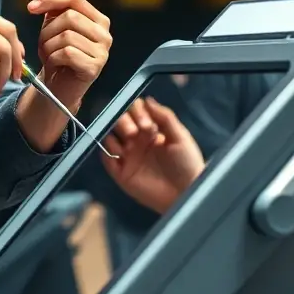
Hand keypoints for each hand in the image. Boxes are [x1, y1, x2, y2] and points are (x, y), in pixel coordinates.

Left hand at [27, 0, 111, 110]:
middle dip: (48, 30)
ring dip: (48, 46)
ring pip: (66, 36)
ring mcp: (102, 52)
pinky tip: (54, 64)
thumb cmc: (57, 56)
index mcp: (98, 20)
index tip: (30, 7)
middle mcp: (104, 34)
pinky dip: (53, 58)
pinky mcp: (95, 68)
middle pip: (69, 17)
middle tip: (43, 44)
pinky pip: (67, 53)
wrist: (58, 88)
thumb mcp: (53, 28)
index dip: (51, 0)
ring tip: (48, 55)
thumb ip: (53, 8)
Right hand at [101, 97, 204, 212]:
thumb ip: (165, 116)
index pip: (135, 112)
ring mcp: (128, 157)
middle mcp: (137, 141)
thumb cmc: (187, 165)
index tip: (146, 123)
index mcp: (151, 131)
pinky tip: (119, 154)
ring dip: (115, 136)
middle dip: (125, 122)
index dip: (136, 112)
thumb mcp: (181, 137)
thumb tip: (147, 100)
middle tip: (136, 132)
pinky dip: (107, 154)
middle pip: (119, 121)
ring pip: (110, 138)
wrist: (186, 193)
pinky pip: (107, 159)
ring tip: (130, 143)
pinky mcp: (122, 174)